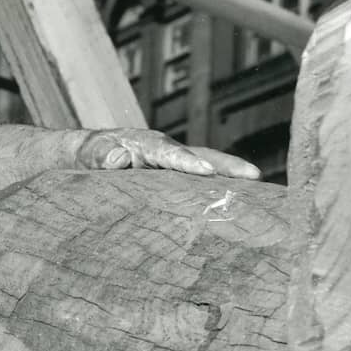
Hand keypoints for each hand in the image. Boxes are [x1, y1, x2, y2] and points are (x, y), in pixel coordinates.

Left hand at [74, 129, 260, 179]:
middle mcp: (167, 152)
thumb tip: (118, 159)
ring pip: (207, 170)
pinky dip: (219, 191)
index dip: (187, 163)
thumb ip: (102, 155)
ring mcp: (174, 165)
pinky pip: (200, 184)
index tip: (205, 172)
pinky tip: (239, 206)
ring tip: (260, 195)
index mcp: (147, 144)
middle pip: (202, 157)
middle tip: (255, 176)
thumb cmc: (90, 153)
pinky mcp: (176, 177)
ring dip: (231, 180)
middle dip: (228, 166)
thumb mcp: (89, 152)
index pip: (170, 154)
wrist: (90, 153)